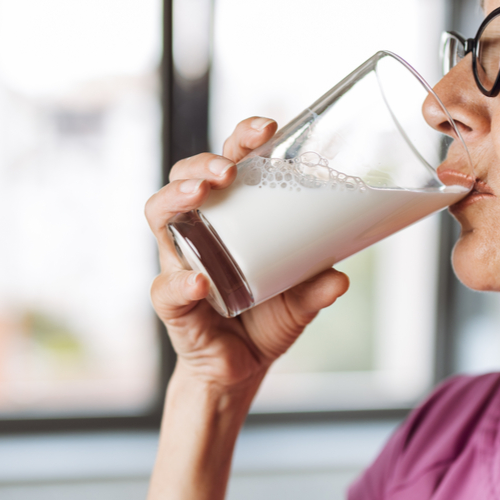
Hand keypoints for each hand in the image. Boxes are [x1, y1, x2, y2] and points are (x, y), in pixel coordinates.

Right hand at [145, 117, 349, 388]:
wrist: (240, 372)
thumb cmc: (265, 321)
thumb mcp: (301, 302)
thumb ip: (317, 288)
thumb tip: (340, 277)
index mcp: (228, 219)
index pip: (225, 164)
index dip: (241, 139)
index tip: (268, 127)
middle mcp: (196, 232)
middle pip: (183, 178)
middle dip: (202, 163)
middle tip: (229, 169)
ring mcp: (178, 263)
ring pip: (159, 216)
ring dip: (177, 198)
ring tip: (202, 194)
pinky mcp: (172, 304)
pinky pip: (166, 287)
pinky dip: (182, 282)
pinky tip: (200, 281)